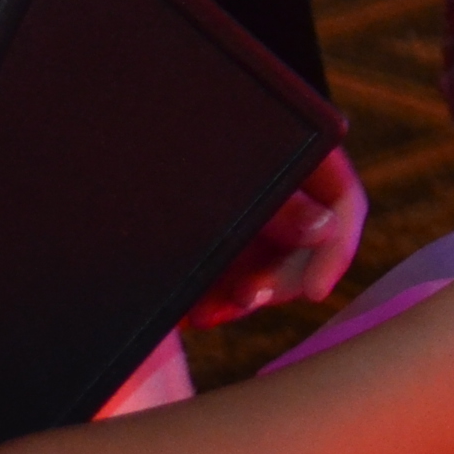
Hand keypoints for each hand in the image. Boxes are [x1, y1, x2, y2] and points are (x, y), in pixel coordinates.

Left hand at [185, 148, 368, 326]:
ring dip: (247, 296)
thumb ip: (281, 204)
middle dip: (281, 279)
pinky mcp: (225, 242)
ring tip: (210, 313)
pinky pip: (238, 279)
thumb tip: (326, 231)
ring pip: (273, 268)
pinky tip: (196, 314)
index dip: (336, 250)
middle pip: (310, 244)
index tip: (315, 292)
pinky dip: (221, 298)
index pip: (342, 204)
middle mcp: (286, 189)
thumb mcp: (230, 176)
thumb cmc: (174, 142)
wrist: (111, 140)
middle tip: (249, 301)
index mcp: (304, 157)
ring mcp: (256, 218)